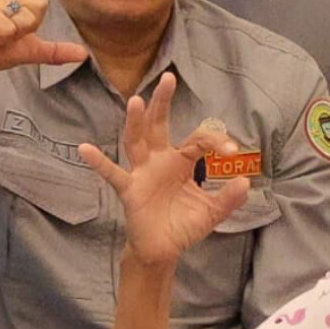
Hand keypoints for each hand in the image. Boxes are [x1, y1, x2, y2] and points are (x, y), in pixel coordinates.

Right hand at [76, 73, 257, 271]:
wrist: (163, 251)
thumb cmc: (183, 225)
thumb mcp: (212, 212)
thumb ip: (228, 198)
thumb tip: (244, 180)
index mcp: (182, 162)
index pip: (198, 140)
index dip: (216, 140)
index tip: (233, 151)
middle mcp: (159, 161)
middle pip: (159, 125)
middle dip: (163, 102)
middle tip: (168, 77)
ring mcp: (142, 173)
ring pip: (136, 141)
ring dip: (137, 122)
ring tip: (136, 101)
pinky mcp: (130, 190)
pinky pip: (113, 174)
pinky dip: (99, 162)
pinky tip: (85, 149)